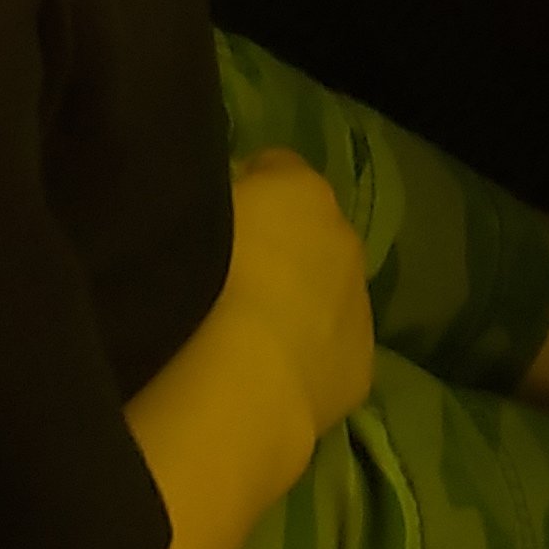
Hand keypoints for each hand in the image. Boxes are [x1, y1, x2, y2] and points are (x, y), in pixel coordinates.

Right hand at [222, 148, 374, 449]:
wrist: (241, 379)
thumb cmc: (200, 279)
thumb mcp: (187, 212)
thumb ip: (210, 199)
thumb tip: (215, 206)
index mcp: (301, 189)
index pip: (276, 169)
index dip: (247, 189)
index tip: (216, 215)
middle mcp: (343, 238)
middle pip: (311, 233)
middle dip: (280, 250)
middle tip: (232, 280)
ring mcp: (358, 305)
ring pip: (329, 294)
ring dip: (299, 306)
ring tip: (249, 338)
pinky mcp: (361, 367)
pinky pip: (334, 352)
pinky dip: (311, 358)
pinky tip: (273, 378)